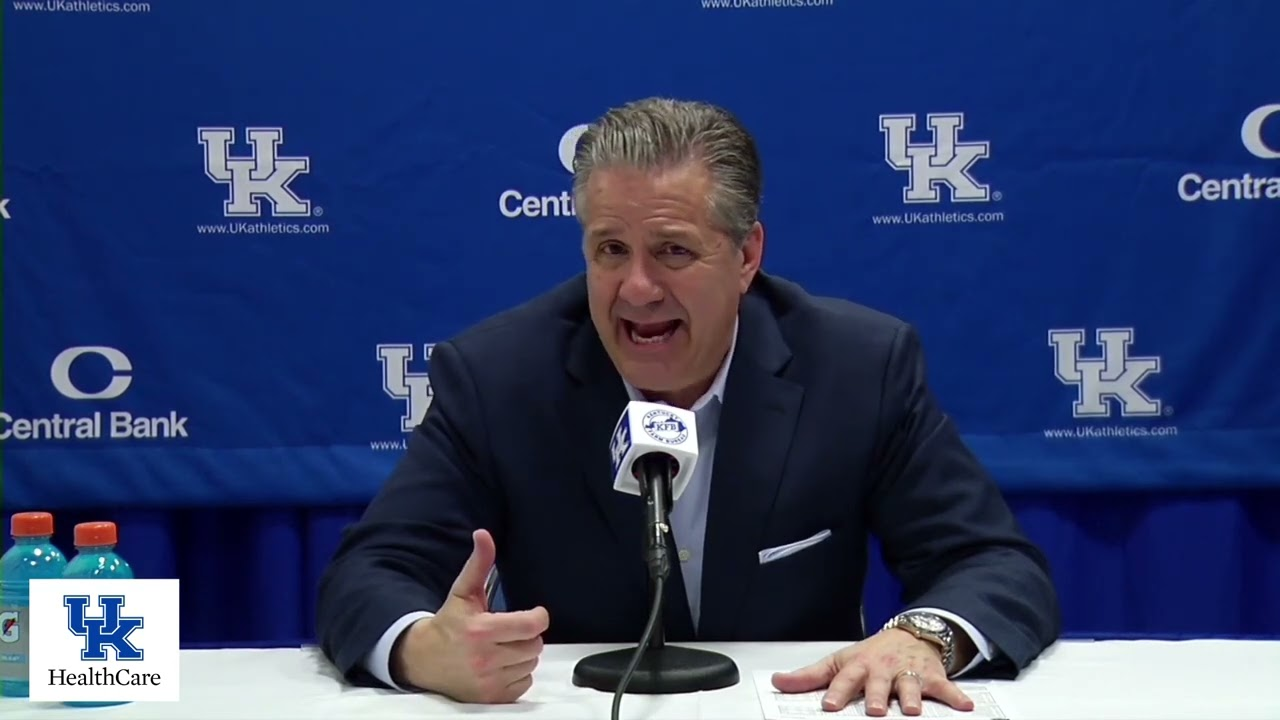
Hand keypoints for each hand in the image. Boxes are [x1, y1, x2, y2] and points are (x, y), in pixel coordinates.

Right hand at [391, 529, 549, 703]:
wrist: (423, 659)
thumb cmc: (448, 623)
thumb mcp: (463, 591)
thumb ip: (479, 563)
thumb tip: (483, 534)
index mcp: (481, 630)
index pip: (531, 625)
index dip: (538, 617)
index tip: (534, 613)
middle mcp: (485, 658)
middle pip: (534, 645)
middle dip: (527, 635)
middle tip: (510, 631)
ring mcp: (488, 681)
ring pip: (531, 663)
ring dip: (523, 654)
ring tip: (503, 647)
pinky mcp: (491, 698)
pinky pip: (524, 683)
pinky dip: (518, 673)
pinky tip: (500, 665)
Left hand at [771, 628, 974, 715]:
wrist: (908, 635)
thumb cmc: (870, 655)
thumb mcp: (839, 662)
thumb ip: (809, 677)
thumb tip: (778, 682)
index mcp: (859, 666)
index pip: (844, 679)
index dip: (836, 692)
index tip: (829, 705)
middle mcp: (883, 669)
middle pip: (878, 683)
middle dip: (876, 696)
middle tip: (875, 711)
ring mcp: (908, 671)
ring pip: (910, 684)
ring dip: (911, 696)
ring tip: (911, 710)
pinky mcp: (932, 676)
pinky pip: (945, 687)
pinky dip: (955, 696)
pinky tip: (964, 707)